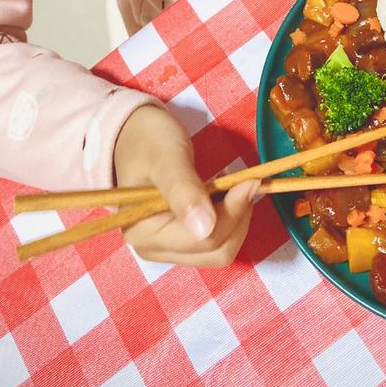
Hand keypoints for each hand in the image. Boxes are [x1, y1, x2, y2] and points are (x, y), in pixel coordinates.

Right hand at [113, 105, 258, 266]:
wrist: (135, 135)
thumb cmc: (148, 142)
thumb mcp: (167, 158)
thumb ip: (183, 190)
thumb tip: (204, 228)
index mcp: (144, 232)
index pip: (203, 239)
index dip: (233, 212)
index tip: (250, 180)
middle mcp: (154, 248)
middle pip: (215, 251)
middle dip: (237, 216)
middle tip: (242, 180)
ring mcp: (168, 248)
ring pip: (221, 249)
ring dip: (236, 216)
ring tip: (229, 183)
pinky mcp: (182, 240)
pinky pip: (217, 240)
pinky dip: (229, 217)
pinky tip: (222, 191)